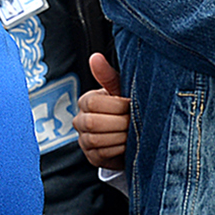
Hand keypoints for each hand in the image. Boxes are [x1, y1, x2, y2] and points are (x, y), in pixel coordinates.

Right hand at [73, 53, 129, 171]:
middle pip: (94, 123)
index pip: (92, 102)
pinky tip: (127, 144)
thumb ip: (107, 75)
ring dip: (120, 137)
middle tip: (134, 121)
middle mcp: (80, 121)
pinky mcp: (91, 157)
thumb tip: (95, 57)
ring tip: (132, 133)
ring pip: (98, 139)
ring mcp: (84, 140)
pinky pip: (102, 154)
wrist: (132, 134)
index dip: (116, 105)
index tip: (130, 106)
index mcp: (85, 101)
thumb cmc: (125, 108)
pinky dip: (118, 149)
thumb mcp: (119, 91)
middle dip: (119, 123)